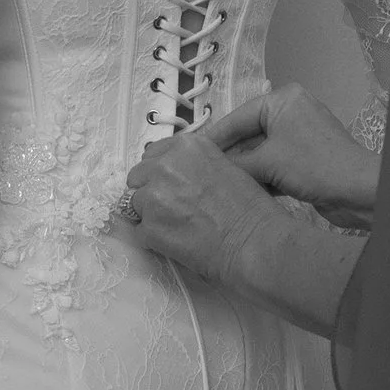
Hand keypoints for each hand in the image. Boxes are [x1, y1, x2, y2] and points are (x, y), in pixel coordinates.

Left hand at [128, 123, 360, 337]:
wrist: (253, 242)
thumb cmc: (249, 208)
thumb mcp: (224, 166)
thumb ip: (193, 164)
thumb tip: (172, 176)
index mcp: (186, 147)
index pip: (151, 155)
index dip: (159, 173)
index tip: (170, 186)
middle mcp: (165, 166)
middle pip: (137, 177)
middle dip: (150, 191)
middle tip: (173, 208)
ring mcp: (154, 197)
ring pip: (136, 204)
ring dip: (151, 215)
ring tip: (179, 226)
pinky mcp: (149, 227)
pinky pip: (140, 231)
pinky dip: (154, 237)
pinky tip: (177, 241)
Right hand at [206, 83, 378, 224]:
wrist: (359, 192)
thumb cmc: (314, 166)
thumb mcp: (266, 162)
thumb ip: (234, 163)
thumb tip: (207, 168)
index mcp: (283, 100)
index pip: (237, 118)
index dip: (212, 139)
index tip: (188, 155)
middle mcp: (291, 113)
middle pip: (248, 136)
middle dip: (228, 157)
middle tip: (198, 173)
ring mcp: (300, 137)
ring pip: (260, 153)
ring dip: (243, 170)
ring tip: (214, 185)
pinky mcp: (306, 160)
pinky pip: (274, 165)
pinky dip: (260, 178)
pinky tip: (240, 193)